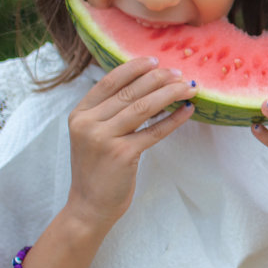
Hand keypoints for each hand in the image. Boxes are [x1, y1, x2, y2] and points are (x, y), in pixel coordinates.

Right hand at [64, 58, 195, 230]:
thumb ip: (109, 113)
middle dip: (158, 79)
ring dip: (169, 94)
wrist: (90, 206)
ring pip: (143, 107)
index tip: (155, 60)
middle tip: (179, 73)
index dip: (134, 68)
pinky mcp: (122, 155)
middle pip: (129, 92)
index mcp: (79, 114)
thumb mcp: (93, 136)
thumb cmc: (97, 170)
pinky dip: (174, 120)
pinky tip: (188, 112)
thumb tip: (147, 87)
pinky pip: (154, 131)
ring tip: (188, 88)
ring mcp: (103, 139)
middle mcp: (88, 123)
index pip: (109, 82)